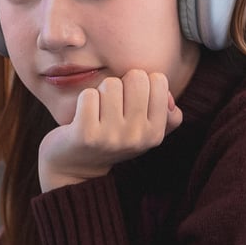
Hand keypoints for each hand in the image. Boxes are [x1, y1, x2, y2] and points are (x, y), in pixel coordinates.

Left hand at [38, 69, 183, 192]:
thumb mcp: (145, 131)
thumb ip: (166, 113)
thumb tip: (169, 97)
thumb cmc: (113, 138)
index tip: (131, 99)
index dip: (141, 82)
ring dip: (101, 92)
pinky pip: (89, 95)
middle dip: (122, 83)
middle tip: (113, 103)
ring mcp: (112, 137)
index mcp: (156, 133)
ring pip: (111, 84)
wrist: (76, 167)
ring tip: (98, 112)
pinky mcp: (86, 135)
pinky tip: (83, 117)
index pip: (158, 80)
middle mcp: (137, 136)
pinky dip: (84, 100)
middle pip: (136, 77)